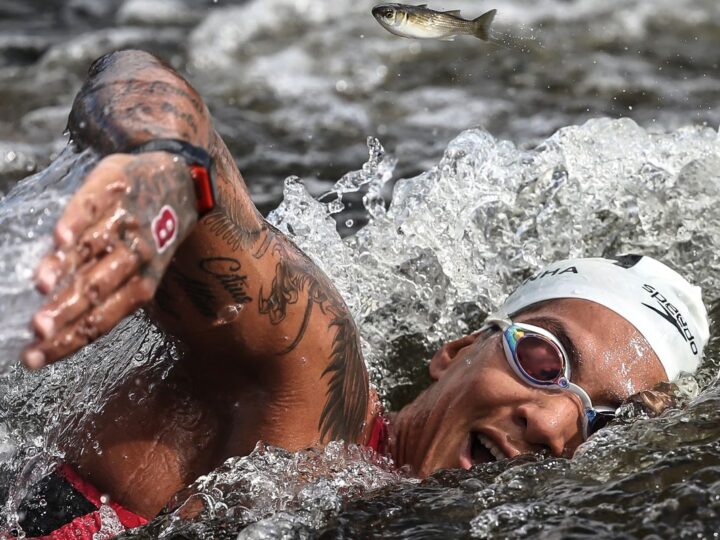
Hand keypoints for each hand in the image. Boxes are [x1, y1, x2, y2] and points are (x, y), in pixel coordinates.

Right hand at [22, 152, 197, 368]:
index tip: (34, 358)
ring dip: (68, 267)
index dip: (69, 339)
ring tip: (42, 286)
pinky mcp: (116, 187)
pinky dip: (78, 220)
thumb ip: (105, 292)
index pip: (102, 319)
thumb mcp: (141, 269)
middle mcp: (136, 255)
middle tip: (38, 329)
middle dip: (67, 310)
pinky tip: (61, 237)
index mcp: (143, 282)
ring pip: (94, 248)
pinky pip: (94, 206)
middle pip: (98, 288)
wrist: (181, 179)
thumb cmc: (151, 234)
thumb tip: (56, 327)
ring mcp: (126, 220)